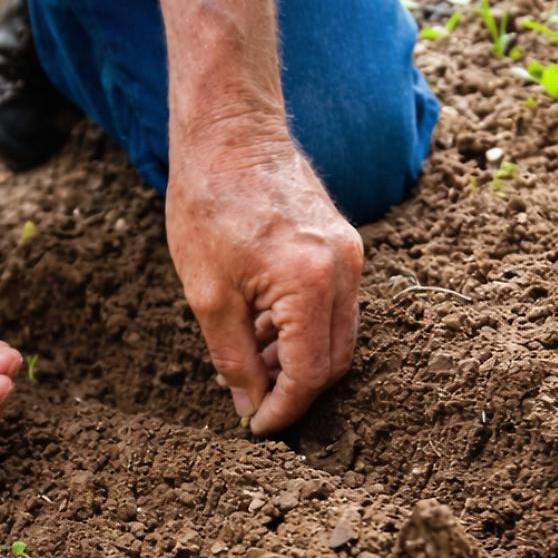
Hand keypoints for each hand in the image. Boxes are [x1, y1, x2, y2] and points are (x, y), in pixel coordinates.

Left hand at [166, 121, 361, 433]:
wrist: (229, 130)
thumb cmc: (208, 201)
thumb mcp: (207, 293)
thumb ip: (233, 357)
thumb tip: (249, 405)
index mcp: (311, 282)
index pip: (310, 372)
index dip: (283, 409)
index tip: (256, 428)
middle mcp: (344, 269)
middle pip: (336, 359)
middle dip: (296, 389)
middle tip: (253, 401)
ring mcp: (349, 253)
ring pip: (338, 334)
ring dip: (298, 358)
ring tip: (248, 358)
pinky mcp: (343, 242)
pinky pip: (334, 304)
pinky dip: (304, 326)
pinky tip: (262, 325)